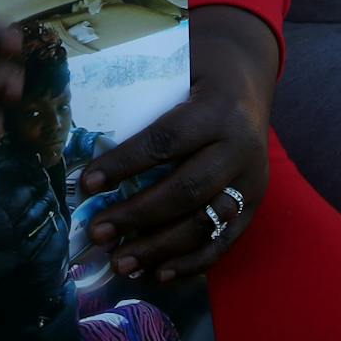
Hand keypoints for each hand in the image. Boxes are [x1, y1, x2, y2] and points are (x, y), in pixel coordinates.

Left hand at [78, 5, 276, 283]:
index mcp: (217, 110)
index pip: (166, 141)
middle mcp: (240, 148)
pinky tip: (158, 273)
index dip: (125, 164)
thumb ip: (143, 95)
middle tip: (97, 232)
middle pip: (186, 190)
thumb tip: (86, 131)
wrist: (248, 80)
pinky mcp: (255, 203)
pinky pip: (224, 241)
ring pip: (205, 223)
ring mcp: (252, 180)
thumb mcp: (176, 67)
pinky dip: (191, 262)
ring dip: (159, 248)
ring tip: (120, 263)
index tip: (87, 183)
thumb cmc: (198, 70)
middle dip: (137, 215)